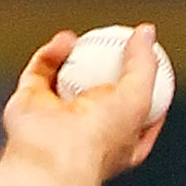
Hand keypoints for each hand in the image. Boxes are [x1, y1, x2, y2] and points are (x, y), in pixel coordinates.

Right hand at [3, 26, 168, 185]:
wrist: (54, 151)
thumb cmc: (99, 138)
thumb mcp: (138, 98)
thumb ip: (144, 64)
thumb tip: (146, 33)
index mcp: (122, 142)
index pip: (141, 115)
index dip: (149, 90)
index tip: (151, 64)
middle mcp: (90, 131)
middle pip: (103, 93)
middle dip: (108, 69)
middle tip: (115, 44)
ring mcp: (60, 117)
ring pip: (70, 79)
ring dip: (79, 57)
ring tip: (88, 40)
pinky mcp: (33, 102)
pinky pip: (43, 70)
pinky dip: (53, 53)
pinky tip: (66, 40)